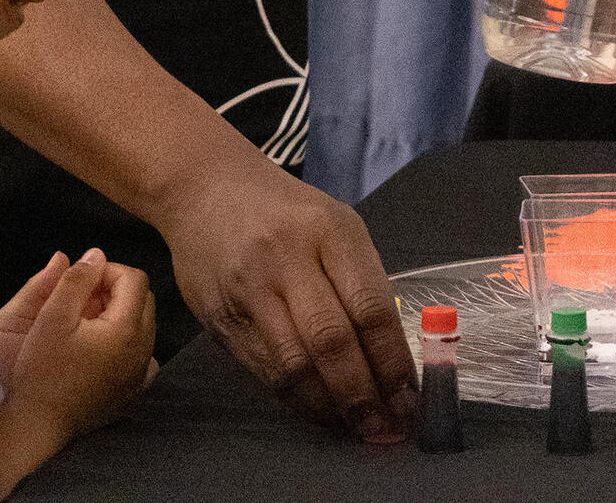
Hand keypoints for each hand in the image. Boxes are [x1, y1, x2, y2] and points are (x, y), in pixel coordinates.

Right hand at [0, 249, 155, 438]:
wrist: (39, 424)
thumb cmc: (42, 370)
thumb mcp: (52, 316)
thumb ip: (76, 279)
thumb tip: (96, 255)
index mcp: (127, 328)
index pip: (134, 278)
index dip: (107, 271)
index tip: (81, 282)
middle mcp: (144, 349)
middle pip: (143, 299)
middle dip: (115, 290)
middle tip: (82, 300)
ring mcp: (141, 372)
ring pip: (143, 325)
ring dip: (119, 314)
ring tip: (85, 323)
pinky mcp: (134, 390)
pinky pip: (141, 353)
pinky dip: (125, 342)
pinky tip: (100, 348)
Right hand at [158, 156, 417, 442]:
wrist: (205, 188)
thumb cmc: (287, 212)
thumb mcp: (336, 226)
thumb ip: (362, 282)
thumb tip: (391, 358)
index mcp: (329, 232)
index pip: (370, 307)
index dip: (392, 362)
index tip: (409, 399)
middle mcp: (286, 259)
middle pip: (331, 342)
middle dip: (362, 395)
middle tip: (384, 428)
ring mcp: (248, 291)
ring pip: (293, 365)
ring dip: (328, 406)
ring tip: (352, 425)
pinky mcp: (219, 318)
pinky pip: (262, 370)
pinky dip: (294, 397)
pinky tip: (316, 407)